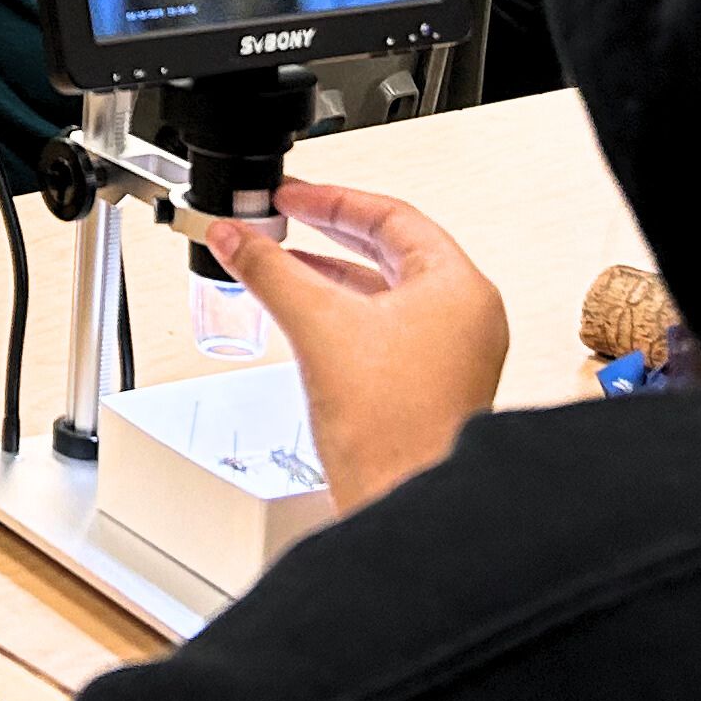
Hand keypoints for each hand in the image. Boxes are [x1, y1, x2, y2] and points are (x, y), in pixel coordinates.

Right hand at [203, 178, 509, 513]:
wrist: (403, 503)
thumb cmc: (394, 432)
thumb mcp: (318, 327)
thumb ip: (270, 271)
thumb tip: (235, 238)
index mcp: (459, 289)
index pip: (393, 216)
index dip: (333, 200)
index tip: (292, 197)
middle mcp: (465, 317)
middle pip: (390, 250)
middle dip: (328, 232)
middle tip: (284, 218)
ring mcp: (453, 352)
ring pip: (385, 290)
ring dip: (331, 273)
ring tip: (283, 262)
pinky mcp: (432, 383)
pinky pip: (385, 327)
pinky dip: (343, 311)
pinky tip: (306, 315)